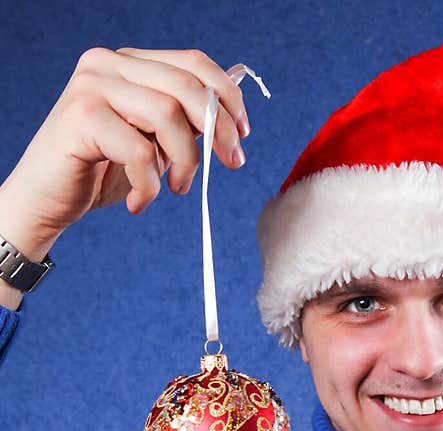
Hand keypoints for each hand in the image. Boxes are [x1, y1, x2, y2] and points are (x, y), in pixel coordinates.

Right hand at [0, 47, 249, 258]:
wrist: (47, 200)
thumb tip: (230, 119)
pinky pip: (140, 151)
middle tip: (231, 165)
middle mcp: (108, 65)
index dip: (226, 97)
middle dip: (219, 130)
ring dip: (186, 162)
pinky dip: (149, 185)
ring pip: (168, 115)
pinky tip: (139, 201)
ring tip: (176, 189)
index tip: (243, 134)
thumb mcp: (153, 144)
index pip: (192, 63)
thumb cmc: (101, 173)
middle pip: (186, 86)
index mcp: (129, 64)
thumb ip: (182, 124)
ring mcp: (91, 87)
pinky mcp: (80, 118)